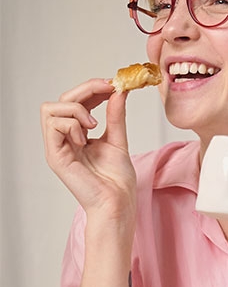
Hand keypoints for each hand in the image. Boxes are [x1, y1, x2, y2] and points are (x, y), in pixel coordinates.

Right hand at [39, 79, 136, 220]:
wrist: (117, 202)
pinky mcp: (55, 156)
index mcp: (76, 134)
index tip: (113, 84)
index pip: (74, 101)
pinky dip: (72, 124)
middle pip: (60, 99)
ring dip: (76, 109)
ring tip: (94, 125)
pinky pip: (53, 125)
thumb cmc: (117, 180)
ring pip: (50, 108)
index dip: (91, 88)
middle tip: (108, 90)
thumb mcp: (118, 139)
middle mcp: (63, 138)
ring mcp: (57, 146)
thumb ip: (115, 115)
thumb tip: (118, 91)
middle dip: (85, 90)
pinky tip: (86, 138)